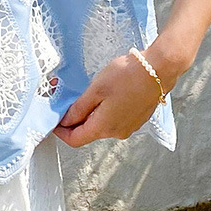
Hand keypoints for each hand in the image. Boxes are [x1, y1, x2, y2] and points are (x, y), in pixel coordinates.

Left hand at [52, 45, 187, 147]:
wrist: (158, 69)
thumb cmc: (126, 76)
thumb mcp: (96, 89)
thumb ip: (79, 108)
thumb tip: (65, 121)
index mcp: (103, 127)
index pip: (75, 140)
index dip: (60, 132)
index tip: (52, 120)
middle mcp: (116, 133)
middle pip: (87, 132)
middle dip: (73, 119)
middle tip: (64, 100)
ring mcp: (128, 127)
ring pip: (100, 125)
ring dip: (89, 114)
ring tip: (83, 94)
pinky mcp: (136, 118)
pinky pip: (113, 119)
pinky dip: (103, 111)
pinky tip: (102, 95)